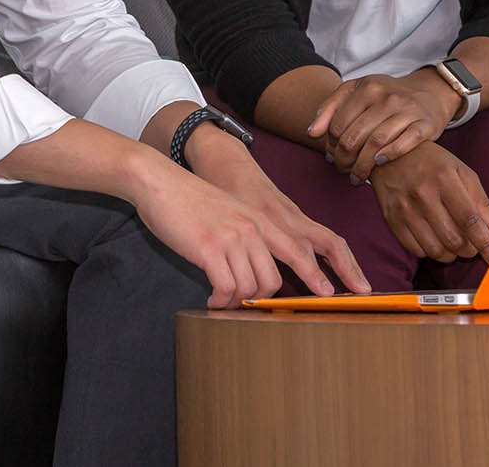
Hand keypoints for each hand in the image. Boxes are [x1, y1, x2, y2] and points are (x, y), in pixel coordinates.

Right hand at [127, 133, 369, 308]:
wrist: (160, 182)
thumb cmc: (191, 201)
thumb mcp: (230, 213)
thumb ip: (248, 235)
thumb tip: (256, 269)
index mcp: (260, 220)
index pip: (299, 250)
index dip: (316, 275)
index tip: (328, 296)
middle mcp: (251, 228)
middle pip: (273, 280)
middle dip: (259, 300)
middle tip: (242, 304)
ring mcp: (231, 238)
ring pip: (249, 288)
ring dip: (235, 303)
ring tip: (221, 301)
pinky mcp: (209, 248)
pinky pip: (225, 289)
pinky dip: (219, 301)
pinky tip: (210, 300)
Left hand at [308, 71, 455, 181]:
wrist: (428, 93)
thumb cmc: (386, 96)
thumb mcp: (356, 91)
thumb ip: (330, 108)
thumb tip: (312, 132)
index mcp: (366, 88)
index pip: (338, 124)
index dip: (330, 145)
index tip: (331, 156)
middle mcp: (387, 97)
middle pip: (354, 136)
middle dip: (343, 160)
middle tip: (342, 170)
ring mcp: (407, 110)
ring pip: (376, 143)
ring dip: (362, 166)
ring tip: (357, 176)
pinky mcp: (426, 125)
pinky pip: (404, 144)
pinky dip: (388, 156)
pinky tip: (378, 164)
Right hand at [367, 142, 488, 263]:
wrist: (390, 152)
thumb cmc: (431, 162)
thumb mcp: (461, 171)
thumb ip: (481, 202)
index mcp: (444, 179)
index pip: (469, 219)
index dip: (485, 242)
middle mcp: (423, 194)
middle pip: (454, 239)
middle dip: (469, 250)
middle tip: (472, 244)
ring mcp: (405, 208)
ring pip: (436, 250)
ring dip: (451, 254)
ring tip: (454, 243)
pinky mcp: (391, 219)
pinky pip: (416, 250)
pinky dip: (431, 252)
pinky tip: (435, 239)